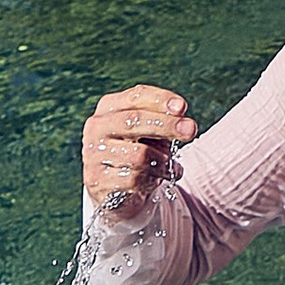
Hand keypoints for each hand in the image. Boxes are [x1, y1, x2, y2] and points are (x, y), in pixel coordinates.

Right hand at [83, 84, 194, 217]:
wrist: (115, 187)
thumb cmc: (137, 149)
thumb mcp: (149, 131)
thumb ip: (163, 121)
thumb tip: (183, 120)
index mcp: (109, 108)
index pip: (135, 97)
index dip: (160, 100)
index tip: (182, 107)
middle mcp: (97, 127)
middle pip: (134, 121)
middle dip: (167, 124)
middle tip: (191, 129)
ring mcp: (94, 154)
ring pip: (139, 154)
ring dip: (164, 161)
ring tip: (172, 167)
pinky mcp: (98, 180)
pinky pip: (135, 179)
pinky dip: (153, 180)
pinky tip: (158, 180)